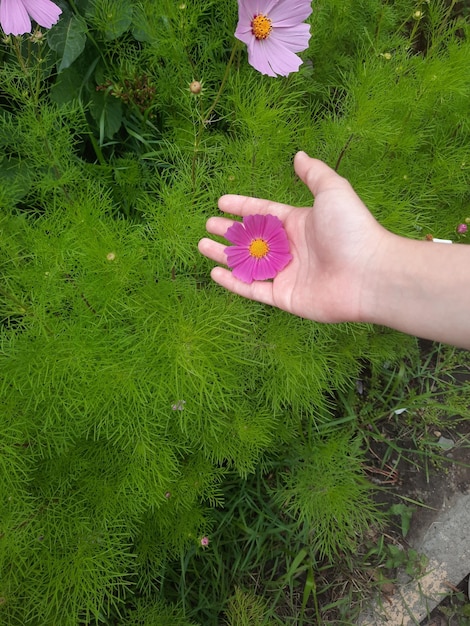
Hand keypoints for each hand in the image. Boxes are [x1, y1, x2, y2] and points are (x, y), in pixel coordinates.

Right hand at [198, 151, 390, 322]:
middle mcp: (291, 248)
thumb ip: (313, 174)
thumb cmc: (352, 230)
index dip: (242, 207)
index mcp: (299, 223)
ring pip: (248, 264)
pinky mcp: (285, 297)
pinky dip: (233, 282)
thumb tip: (299, 155)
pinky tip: (215, 272)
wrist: (369, 274)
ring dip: (225, 255)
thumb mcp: (332, 191)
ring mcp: (287, 274)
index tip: (221, 202)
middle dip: (229, 232)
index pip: (263, 213)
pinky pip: (253, 289)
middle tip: (208, 226)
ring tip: (203, 245)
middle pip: (252, 239)